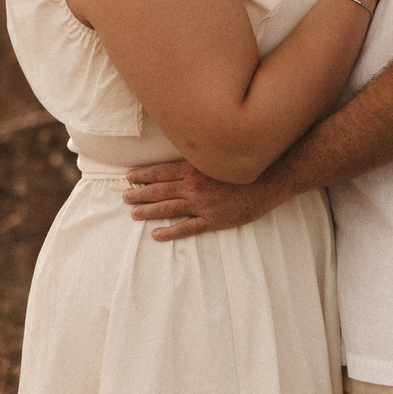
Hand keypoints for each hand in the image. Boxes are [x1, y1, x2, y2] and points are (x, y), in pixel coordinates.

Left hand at [122, 160, 280, 240]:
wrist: (268, 181)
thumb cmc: (243, 168)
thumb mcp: (217, 158)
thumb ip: (198, 161)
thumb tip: (180, 161)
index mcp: (194, 169)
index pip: (161, 171)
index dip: (143, 175)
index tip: (128, 177)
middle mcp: (194, 186)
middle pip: (160, 190)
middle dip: (139, 194)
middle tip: (124, 197)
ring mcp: (202, 204)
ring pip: (168, 208)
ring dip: (149, 211)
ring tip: (133, 214)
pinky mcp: (212, 220)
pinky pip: (187, 228)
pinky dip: (170, 232)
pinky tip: (156, 235)